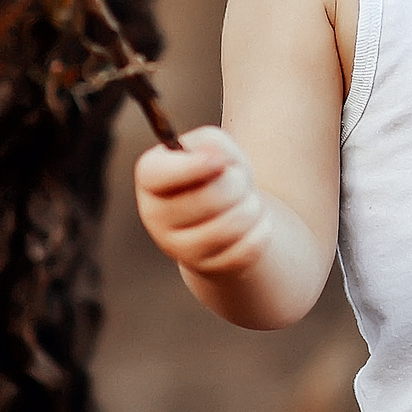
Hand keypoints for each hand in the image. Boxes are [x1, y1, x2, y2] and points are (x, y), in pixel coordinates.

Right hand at [134, 125, 275, 278]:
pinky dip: (261, 230)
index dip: (192, 167)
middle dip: (237, 184)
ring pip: (229, 227)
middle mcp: (155, 215)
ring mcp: (178, 247)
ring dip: (251, 208)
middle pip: (207, 199)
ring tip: (247, 201)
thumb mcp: (214, 146)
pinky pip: (246, 249)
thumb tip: (214, 157)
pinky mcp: (206, 268)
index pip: (155, 174)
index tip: (220, 161)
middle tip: (238, 181)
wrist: (224, 215)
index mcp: (151, 178)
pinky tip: (254, 222)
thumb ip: (212, 143)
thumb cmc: (216, 174)